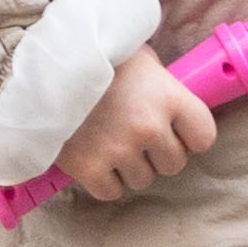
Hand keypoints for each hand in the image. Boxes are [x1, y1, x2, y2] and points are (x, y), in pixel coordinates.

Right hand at [59, 43, 217, 202]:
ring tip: (110, 141)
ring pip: (143, 180)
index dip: (190, 136)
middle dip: (158, 153)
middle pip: (174, 164)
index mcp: (167, 96)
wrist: (43, 63)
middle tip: (135, 134)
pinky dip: (104, 180)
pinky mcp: (89, 168)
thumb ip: (161, 82)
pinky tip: (95, 156)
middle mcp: (148, 127)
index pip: (204, 136)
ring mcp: (119, 150)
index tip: (175, 131)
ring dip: (130, 167)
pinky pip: (111, 192)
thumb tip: (172, 103)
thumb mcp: (139, 56)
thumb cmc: (96, 54)